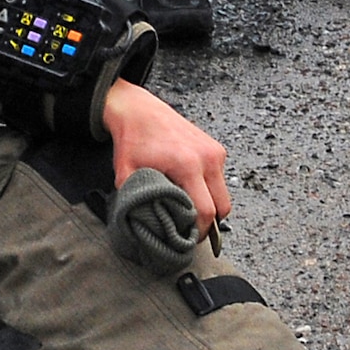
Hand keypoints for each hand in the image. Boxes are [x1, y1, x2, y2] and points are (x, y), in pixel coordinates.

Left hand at [102, 78, 230, 235]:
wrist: (139, 111)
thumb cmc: (133, 140)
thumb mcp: (126, 174)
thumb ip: (136, 200)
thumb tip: (145, 225)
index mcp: (187, 165)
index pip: (205, 211)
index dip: (200, 231)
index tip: (189, 239)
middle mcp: (206, 158)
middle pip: (223, 206)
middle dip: (210, 224)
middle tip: (193, 231)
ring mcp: (214, 152)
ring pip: (223, 193)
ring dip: (211, 206)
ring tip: (190, 210)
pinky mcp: (216, 148)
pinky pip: (220, 178)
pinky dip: (210, 189)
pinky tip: (192, 189)